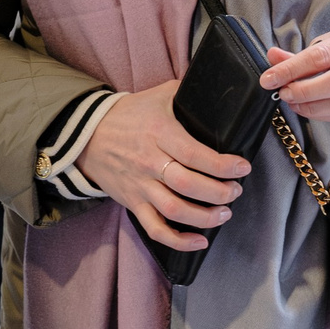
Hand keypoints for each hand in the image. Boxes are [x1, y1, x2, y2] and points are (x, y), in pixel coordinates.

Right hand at [79, 79, 254, 251]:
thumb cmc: (129, 114)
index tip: (242, 167)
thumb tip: (220, 87)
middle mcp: (150, 161)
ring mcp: (140, 185)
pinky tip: (200, 241)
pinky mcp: (133, 203)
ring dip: (205, 217)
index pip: (194, 154)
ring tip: (224, 213)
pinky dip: (178, 241)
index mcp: (159, 133)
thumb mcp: (159, 95)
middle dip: (220, 192)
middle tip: (236, 191)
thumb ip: (188, 92)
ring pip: (174, 210)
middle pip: (188, 185)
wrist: (87, 135)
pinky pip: (155, 229)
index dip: (222, 165)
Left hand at [259, 17, 329, 124]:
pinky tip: (311, 109)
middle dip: (304, 91)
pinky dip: (326, 116)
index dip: (292, 69)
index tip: (269, 79)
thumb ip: (305, 52)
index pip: (323, 55)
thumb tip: (273, 58)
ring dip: (313, 107)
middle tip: (283, 93)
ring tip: (294, 102)